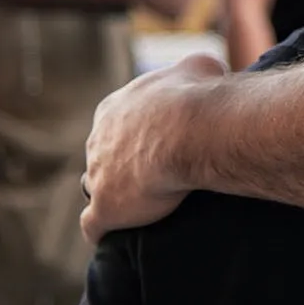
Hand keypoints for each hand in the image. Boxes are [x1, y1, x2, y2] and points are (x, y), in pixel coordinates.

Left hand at [81, 52, 227, 239]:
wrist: (189, 130)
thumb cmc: (195, 97)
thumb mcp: (200, 66)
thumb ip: (196, 69)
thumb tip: (211, 71)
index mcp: (115, 108)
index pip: (119, 123)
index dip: (138, 135)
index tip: (160, 143)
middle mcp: (98, 139)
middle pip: (104, 154)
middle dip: (122, 164)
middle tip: (154, 175)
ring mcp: (97, 174)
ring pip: (94, 187)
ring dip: (110, 194)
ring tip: (135, 207)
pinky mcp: (104, 208)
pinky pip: (92, 225)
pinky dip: (101, 231)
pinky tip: (110, 238)